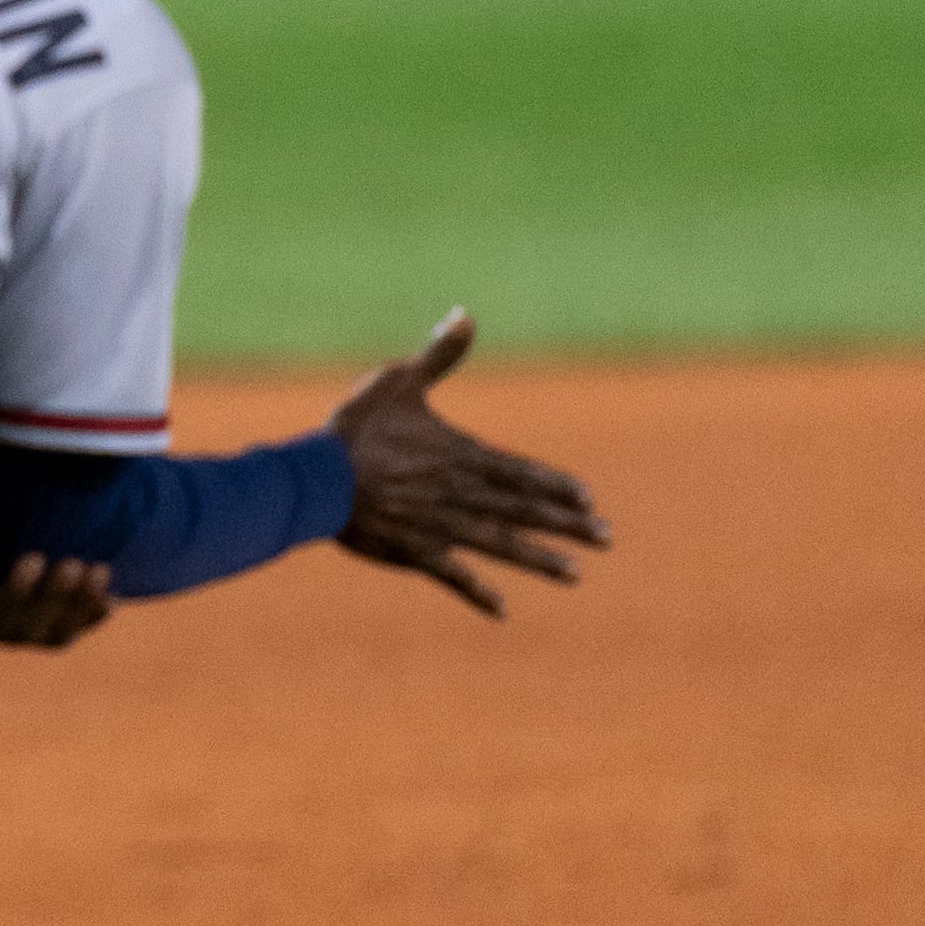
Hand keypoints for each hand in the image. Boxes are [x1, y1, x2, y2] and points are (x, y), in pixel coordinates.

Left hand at [0, 512, 113, 648]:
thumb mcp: (2, 521)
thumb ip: (41, 518)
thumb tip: (88, 484)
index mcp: (10, 615)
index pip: (60, 630)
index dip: (89, 617)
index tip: (113, 592)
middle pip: (50, 635)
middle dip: (78, 607)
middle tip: (97, 570)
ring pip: (24, 628)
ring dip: (53, 600)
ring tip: (75, 565)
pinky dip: (14, 590)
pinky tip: (32, 562)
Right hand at [329, 308, 606, 616]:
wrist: (317, 477)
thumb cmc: (357, 425)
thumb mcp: (399, 379)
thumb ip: (439, 355)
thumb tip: (466, 314)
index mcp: (461, 455)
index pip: (522, 473)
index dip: (557, 487)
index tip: (590, 501)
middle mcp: (461, 495)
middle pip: (523, 512)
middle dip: (567, 526)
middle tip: (607, 540)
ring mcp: (440, 527)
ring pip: (500, 546)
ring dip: (539, 561)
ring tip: (575, 575)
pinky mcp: (414, 552)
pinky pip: (453, 576)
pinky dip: (478, 593)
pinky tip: (502, 611)